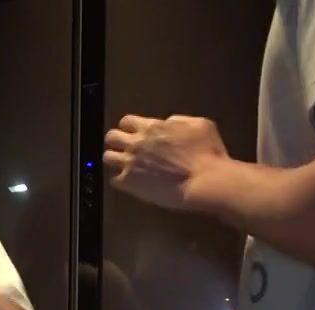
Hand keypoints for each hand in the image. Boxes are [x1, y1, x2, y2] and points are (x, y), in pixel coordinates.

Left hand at [104, 114, 229, 210]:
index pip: (126, 121)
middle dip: (116, 141)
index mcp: (152, 127)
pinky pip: (113, 180)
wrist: (204, 180)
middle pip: (111, 137)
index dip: (129, 127)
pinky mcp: (129, 183)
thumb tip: (167, 123)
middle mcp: (136, 143)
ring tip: (123, 166)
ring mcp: (130, 163)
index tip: (134, 132)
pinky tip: (129, 183)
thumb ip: (177, 121)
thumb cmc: (207, 152)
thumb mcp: (199, 124)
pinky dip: (120, 181)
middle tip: (125, 148)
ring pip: (107, 157)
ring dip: (115, 160)